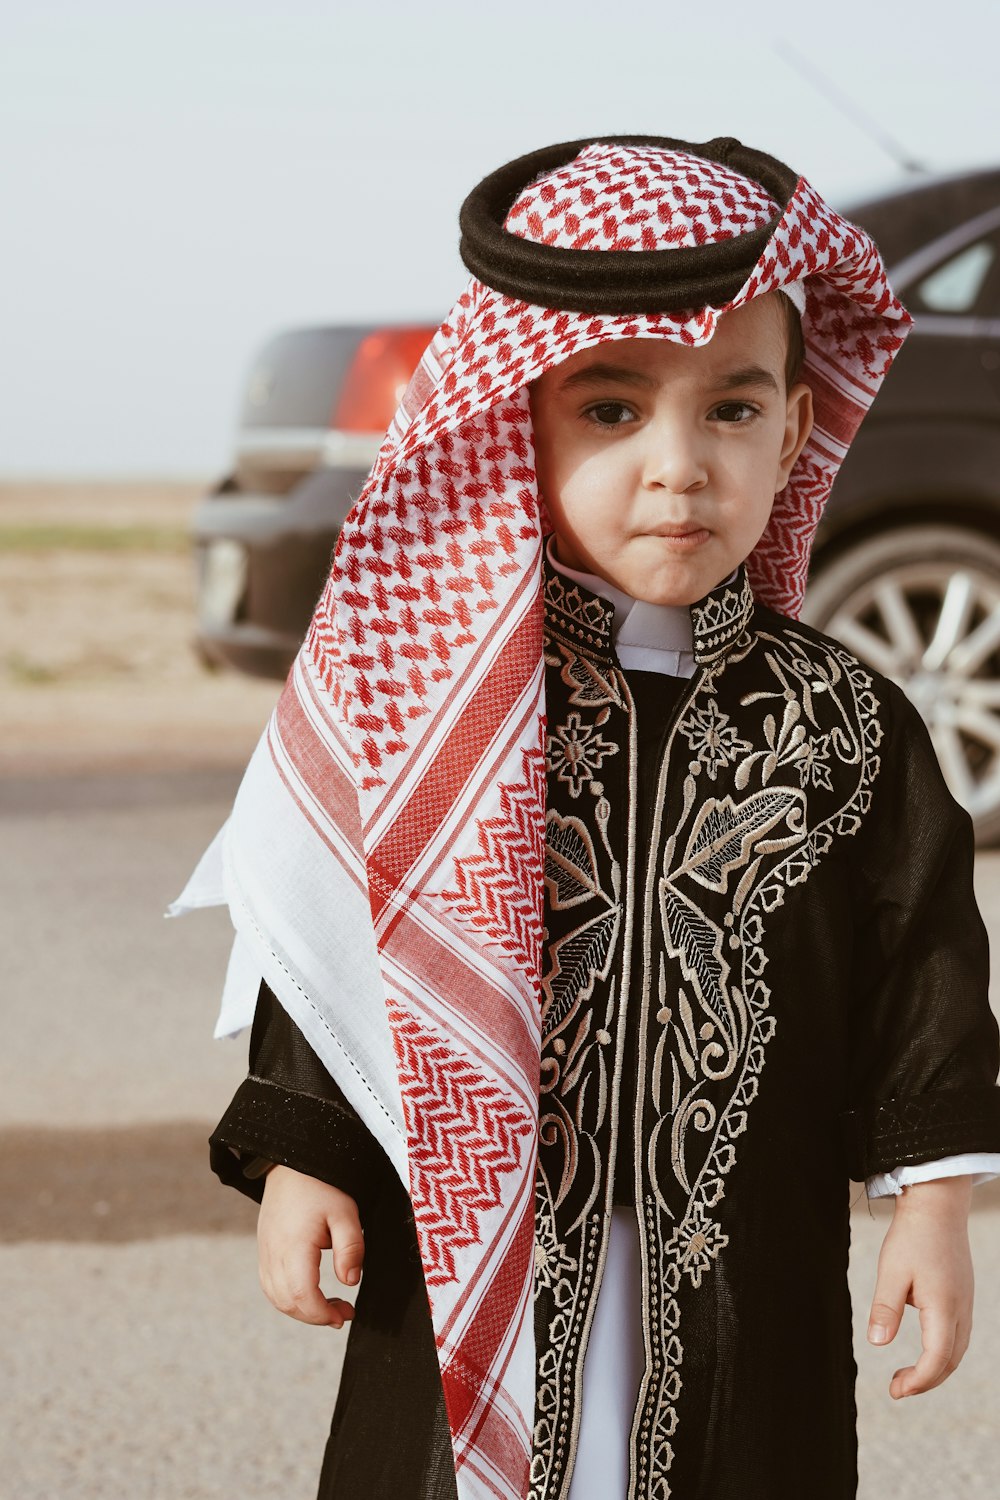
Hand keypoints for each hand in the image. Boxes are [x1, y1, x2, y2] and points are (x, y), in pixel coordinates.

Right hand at [257, 1164, 363, 1328]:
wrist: (292, 1161)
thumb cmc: (321, 1184)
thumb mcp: (345, 1212)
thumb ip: (350, 1248)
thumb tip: (350, 1282)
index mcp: (293, 1245)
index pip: (302, 1295)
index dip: (322, 1313)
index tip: (344, 1315)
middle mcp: (273, 1252)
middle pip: (287, 1302)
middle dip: (315, 1316)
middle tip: (343, 1313)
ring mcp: (265, 1250)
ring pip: (276, 1296)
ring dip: (301, 1309)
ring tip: (329, 1307)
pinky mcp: (264, 1247)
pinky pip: (270, 1284)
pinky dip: (288, 1297)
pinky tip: (309, 1292)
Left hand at [866, 1175, 973, 1397]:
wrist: (937, 1205)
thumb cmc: (913, 1236)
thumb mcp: (891, 1271)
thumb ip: (885, 1308)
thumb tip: (877, 1343)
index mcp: (944, 1307)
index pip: (937, 1359)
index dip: (918, 1381)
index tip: (895, 1390)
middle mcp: (961, 1309)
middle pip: (951, 1361)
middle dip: (926, 1381)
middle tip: (897, 1388)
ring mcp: (966, 1302)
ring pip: (957, 1350)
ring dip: (936, 1368)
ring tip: (908, 1375)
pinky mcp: (963, 1295)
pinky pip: (958, 1334)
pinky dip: (943, 1351)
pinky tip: (926, 1349)